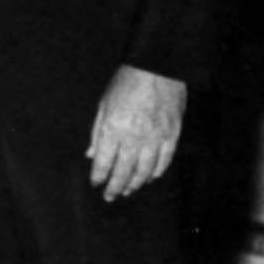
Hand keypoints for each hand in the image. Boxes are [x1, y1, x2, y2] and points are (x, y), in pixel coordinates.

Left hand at [87, 64, 185, 199]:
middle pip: (124, 171)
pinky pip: (165, 160)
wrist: (158, 67)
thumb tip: (91, 155)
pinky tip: (150, 178)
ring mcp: (155, 137)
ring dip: (135, 183)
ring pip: (145, 170)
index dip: (99, 176)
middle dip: (115, 186)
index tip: (96, 183)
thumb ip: (97, 132)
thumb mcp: (104, 104)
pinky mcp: (172, 134)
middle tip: (110, 196)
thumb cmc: (127, 83)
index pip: (104, 162)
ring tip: (128, 191)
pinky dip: (157, 172)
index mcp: (113, 128)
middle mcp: (134, 137)